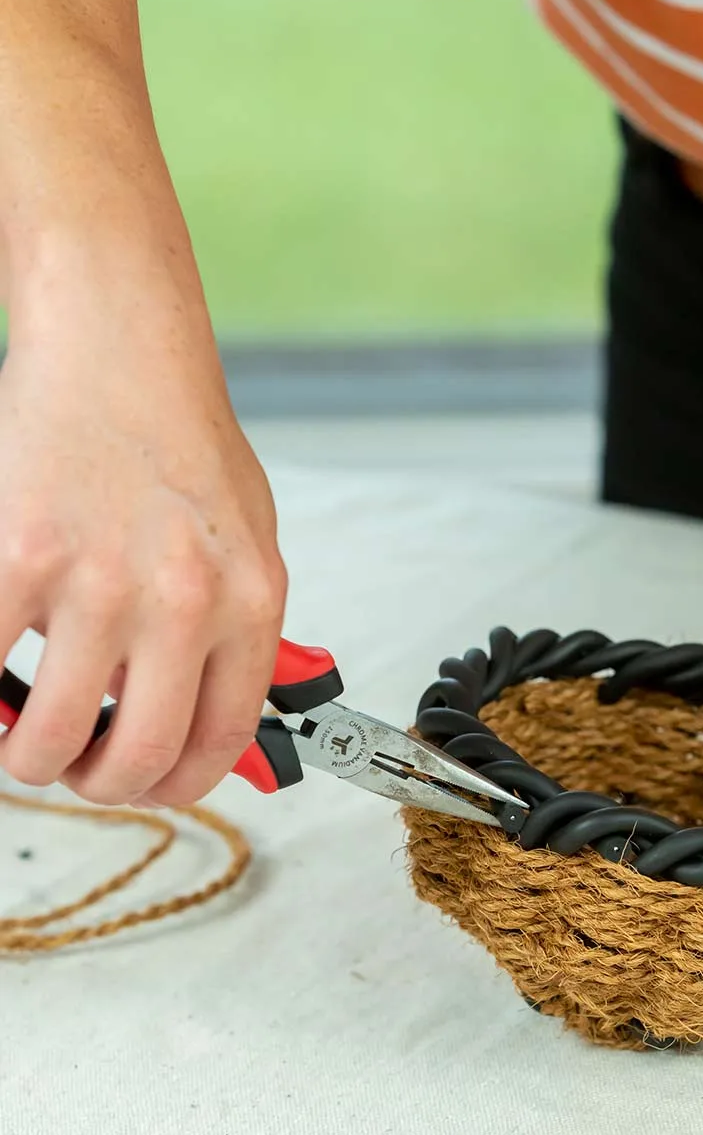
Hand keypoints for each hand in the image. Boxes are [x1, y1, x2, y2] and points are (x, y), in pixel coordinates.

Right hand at [0, 222, 286, 806]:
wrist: (119, 348)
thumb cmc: (180, 441)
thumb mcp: (248, 543)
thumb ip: (235, 636)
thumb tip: (216, 726)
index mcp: (248, 604)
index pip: (218, 742)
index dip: (174, 785)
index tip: (144, 786)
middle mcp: (182, 601)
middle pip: (134, 759)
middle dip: (95, 783)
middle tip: (73, 766)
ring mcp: (98, 582)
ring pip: (45, 739)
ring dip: (25, 756)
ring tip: (18, 732)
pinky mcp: (17, 557)